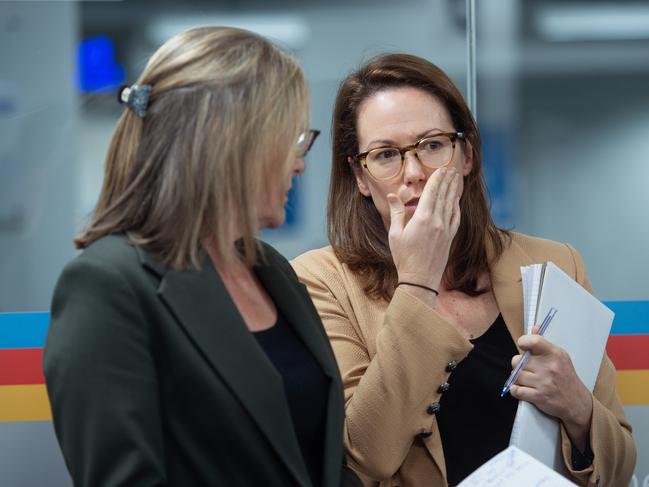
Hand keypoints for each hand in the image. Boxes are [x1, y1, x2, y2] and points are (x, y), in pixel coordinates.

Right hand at [387, 168, 460, 292]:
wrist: (420, 279)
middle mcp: (437, 221)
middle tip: (450, 168)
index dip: (437, 178)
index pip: (432, 192)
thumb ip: (396, 212)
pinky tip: (456, 200)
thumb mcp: (395, 234)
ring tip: (455, 178)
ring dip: (453, 189)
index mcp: (422, 218)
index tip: (441, 168)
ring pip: (451, 204)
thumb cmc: (404, 257)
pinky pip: (455, 217)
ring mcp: (446, 229)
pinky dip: (456, 205)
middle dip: (447, 180)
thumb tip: (393, 195)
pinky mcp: (450, 237)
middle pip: (444, 195)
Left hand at [509, 326, 592, 449]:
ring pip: (515, 375)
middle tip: (526, 369)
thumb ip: (543, 343)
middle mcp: (549, 367)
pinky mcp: (539, 396)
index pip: (533, 341)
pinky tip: (522, 389)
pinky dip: (516, 390)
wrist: (577, 402)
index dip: (523, 342)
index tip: (523, 346)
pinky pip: (516, 390)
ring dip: (517, 378)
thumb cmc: (566, 377)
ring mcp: (543, 382)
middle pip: (517, 360)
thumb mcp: (560, 357)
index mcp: (554, 354)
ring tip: (526, 379)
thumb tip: (534, 327)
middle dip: (518, 365)